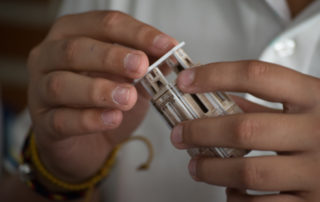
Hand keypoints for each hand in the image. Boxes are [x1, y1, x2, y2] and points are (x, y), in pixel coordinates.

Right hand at [27, 10, 176, 181]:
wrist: (87, 140)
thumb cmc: (105, 102)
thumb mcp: (130, 78)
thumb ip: (145, 66)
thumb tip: (169, 55)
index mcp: (73, 35)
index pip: (104, 24)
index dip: (137, 34)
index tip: (166, 46)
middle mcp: (50, 57)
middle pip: (76, 49)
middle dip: (112, 57)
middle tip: (140, 67)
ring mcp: (40, 90)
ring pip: (61, 84)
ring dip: (99, 90)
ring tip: (128, 98)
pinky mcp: (43, 122)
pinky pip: (61, 119)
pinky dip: (89, 119)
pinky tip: (113, 119)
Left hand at [171, 60, 319, 201]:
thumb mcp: (305, 106)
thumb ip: (263, 103)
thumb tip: (218, 98)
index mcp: (314, 98)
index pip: (257, 74)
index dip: (215, 75)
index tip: (186, 80)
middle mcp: (318, 132)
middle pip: (244, 128)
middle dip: (200, 131)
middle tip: (180, 134)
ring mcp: (318, 172)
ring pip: (247, 172)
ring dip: (211, 169)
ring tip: (195, 166)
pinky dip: (237, 199)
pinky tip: (231, 191)